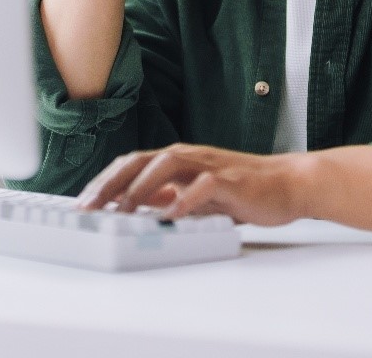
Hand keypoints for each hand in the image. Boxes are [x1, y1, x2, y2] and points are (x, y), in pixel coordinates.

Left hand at [76, 143, 306, 225]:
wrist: (288, 183)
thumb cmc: (242, 191)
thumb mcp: (196, 195)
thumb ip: (169, 197)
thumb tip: (135, 210)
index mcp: (177, 160)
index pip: (131, 164)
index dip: (104, 182)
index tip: (83, 203)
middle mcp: (188, 157)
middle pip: (140, 160)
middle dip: (110, 183)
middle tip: (89, 207)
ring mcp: (209, 166)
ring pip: (167, 164)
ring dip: (141, 186)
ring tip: (122, 210)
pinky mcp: (231, 180)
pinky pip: (204, 185)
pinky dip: (185, 198)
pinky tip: (170, 214)